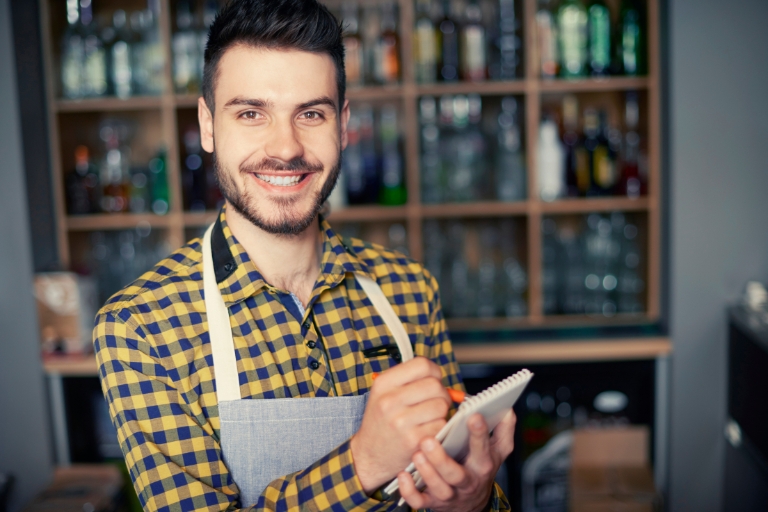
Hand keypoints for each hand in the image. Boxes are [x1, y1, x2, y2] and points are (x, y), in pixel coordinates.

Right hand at [351, 357, 451, 492]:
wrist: (369, 455)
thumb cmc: (382, 421)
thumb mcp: (384, 393)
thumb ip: (409, 379)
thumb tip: (439, 375)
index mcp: (383, 384)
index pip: (422, 364)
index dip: (433, 371)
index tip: (432, 380)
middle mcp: (389, 401)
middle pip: (435, 385)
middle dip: (440, 393)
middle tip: (433, 401)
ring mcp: (401, 422)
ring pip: (441, 405)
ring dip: (440, 412)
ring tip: (428, 417)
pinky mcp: (413, 440)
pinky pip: (441, 425)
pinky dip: (438, 428)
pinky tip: (426, 431)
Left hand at [396, 410, 516, 511]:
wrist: (472, 503)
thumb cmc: (481, 467)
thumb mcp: (497, 450)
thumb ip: (503, 428)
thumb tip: (506, 408)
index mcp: (483, 464)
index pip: (483, 449)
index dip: (479, 434)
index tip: (473, 415)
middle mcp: (467, 481)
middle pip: (456, 474)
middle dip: (442, 459)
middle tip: (428, 440)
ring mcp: (450, 494)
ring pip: (439, 488)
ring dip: (426, 472)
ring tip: (417, 454)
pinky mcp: (433, 503)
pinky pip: (420, 502)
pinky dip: (410, 491)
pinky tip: (404, 474)